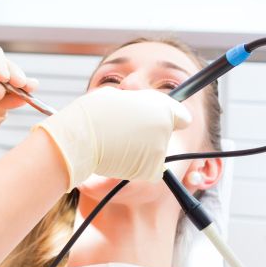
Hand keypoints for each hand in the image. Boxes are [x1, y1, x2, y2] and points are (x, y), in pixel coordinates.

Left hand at [0, 45, 37, 176]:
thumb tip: (1, 88)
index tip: (3, 76)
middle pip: (6, 67)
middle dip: (14, 74)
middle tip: (20, 83)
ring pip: (14, 82)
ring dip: (23, 85)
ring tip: (31, 88)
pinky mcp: (2, 104)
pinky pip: (15, 99)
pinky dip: (22, 99)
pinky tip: (27, 99)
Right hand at [35, 86, 191, 189]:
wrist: (83, 135)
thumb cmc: (94, 113)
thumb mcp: (120, 96)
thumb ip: (139, 105)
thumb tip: (141, 109)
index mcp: (162, 107)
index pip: (182, 117)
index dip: (171, 120)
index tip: (160, 122)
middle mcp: (166, 128)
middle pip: (164, 135)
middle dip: (150, 135)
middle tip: (126, 132)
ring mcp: (160, 150)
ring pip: (154, 152)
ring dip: (141, 150)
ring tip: (117, 142)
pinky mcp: (151, 169)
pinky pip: (148, 169)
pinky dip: (136, 166)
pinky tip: (119, 157)